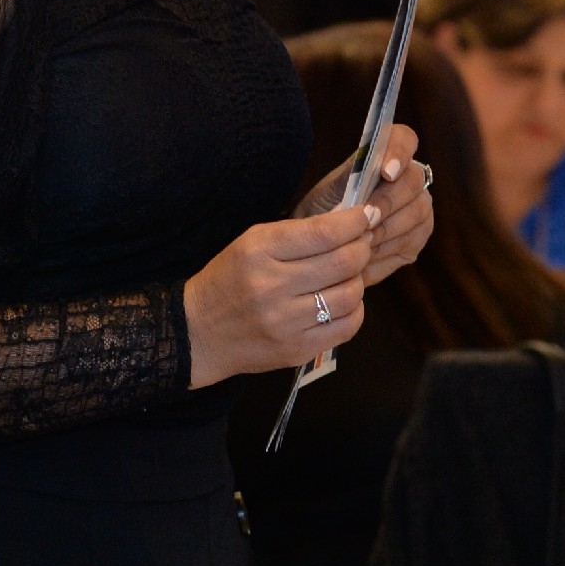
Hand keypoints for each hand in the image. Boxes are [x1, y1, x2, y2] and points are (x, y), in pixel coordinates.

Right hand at [185, 205, 375, 387]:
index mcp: (258, 251)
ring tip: (348, 274)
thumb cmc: (228, 280)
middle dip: (362, 248)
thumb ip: (296, 234)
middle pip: (343, 262)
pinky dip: (354, 309)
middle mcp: (272, 286)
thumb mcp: (250, 244)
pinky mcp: (297, 349)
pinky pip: (347, 326)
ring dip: (358, 279)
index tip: (365, 216)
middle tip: (362, 243)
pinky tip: (343, 301)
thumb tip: (348, 223)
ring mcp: (286, 322)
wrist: (199, 331)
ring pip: (350, 294)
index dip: (354, 222)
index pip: (323, 233)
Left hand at [295, 127, 432, 285]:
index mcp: (388, 155)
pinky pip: (411, 241)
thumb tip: (366, 163)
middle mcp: (411, 179)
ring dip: (386, 229)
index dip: (399, 152)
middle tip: (367, 218)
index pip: (404, 138)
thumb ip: (350, 173)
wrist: (321, 240)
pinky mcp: (418, 238)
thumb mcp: (331, 188)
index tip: (386, 172)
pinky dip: (387, 248)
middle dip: (388, 202)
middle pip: (412, 183)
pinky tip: (368, 252)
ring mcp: (420, 208)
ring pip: (415, 215)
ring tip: (361, 238)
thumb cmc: (327, 206)